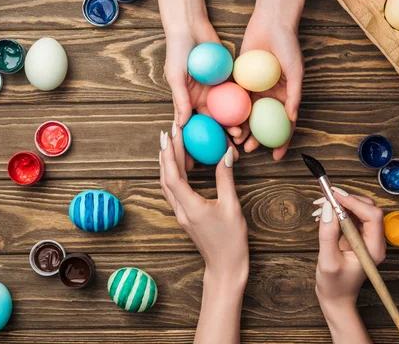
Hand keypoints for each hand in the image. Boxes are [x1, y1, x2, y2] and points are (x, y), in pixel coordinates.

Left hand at [159, 126, 248, 284]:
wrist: (225, 267)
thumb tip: (226, 154)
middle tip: (171, 131)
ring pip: (167, 184)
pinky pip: (174, 191)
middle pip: (166, 177)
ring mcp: (181, 214)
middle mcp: (180, 210)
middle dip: (167, 153)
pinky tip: (181, 165)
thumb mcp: (232, 207)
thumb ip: (226, 179)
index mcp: (190, 207)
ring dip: (168, 163)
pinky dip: (174, 174)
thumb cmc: (231, 241)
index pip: (173, 176)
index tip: (171, 134)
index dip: (170, 154)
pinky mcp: (184, 216)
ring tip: (172, 144)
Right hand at [164, 22, 240, 167]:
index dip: (195, 147)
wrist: (191, 27)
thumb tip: (182, 124)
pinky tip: (251, 119)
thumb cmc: (177, 52)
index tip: (196, 164)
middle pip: (215, 125)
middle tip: (231, 155)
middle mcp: (205, 100)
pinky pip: (239, 96)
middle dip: (222, 141)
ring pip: (230, 114)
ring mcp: (219, 91)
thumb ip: (180, 99)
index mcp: (189, 102)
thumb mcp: (176, 76)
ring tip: (242, 140)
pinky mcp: (231, 80)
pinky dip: (244, 108)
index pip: (194, 129)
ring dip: (235, 128)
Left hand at [234, 12, 302, 159]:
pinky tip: (223, 122)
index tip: (276, 156)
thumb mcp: (296, 70)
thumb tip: (293, 118)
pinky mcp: (240, 79)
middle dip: (255, 140)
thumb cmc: (288, 45)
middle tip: (246, 149)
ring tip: (233, 140)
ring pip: (246, 114)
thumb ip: (295, 94)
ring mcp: (253, 88)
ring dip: (240, 129)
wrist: (271, 22)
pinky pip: (234, 98)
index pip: (283, 125)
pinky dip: (229, 110)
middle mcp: (268, 95)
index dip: (281, 142)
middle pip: (261, 124)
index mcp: (284, 96)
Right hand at [313, 187, 385, 343]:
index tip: (334, 196)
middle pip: (368, 208)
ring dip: (340, 203)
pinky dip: (337, 210)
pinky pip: (351, 216)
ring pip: (359, 209)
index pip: (372, 216)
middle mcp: (373, 241)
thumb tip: (327, 209)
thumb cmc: (335, 286)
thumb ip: (328, 234)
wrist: (336, 299)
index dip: (354, 202)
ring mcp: (366, 238)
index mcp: (373, 249)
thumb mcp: (328, 261)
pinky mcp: (356, 236)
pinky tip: (322, 214)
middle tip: (325, 196)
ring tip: (319, 205)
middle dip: (347, 199)